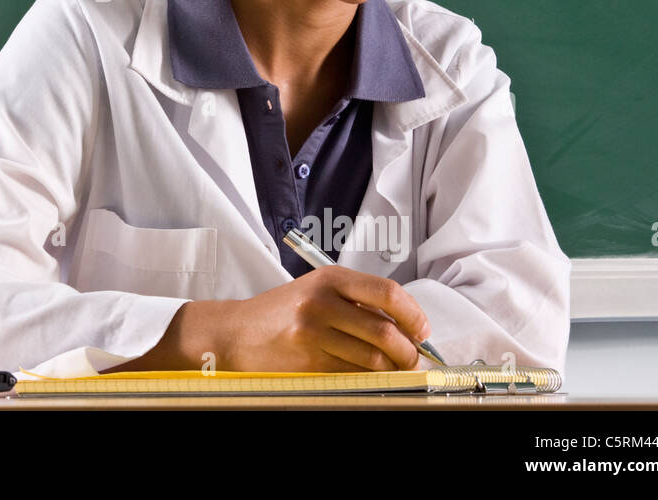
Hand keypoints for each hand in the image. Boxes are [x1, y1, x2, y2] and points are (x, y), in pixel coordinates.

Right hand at [221, 266, 430, 371]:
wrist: (235, 333)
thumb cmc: (281, 313)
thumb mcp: (316, 291)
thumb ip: (357, 302)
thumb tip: (406, 327)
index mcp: (329, 278)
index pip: (387, 292)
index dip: (413, 315)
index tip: (422, 330)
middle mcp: (321, 301)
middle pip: (385, 331)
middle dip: (408, 352)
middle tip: (413, 360)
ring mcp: (313, 333)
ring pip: (373, 359)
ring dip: (391, 370)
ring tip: (393, 371)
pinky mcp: (308, 362)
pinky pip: (353, 375)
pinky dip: (368, 380)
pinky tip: (367, 377)